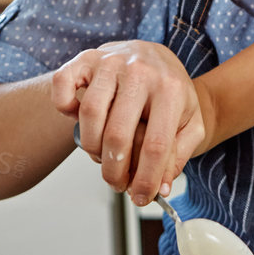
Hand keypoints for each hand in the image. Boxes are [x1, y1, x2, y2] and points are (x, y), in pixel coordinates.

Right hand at [51, 42, 203, 204]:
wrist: (159, 57)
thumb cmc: (172, 94)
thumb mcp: (191, 124)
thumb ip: (178, 156)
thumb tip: (160, 188)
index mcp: (171, 90)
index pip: (155, 145)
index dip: (145, 179)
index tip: (141, 198)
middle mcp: (140, 72)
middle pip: (117, 135)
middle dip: (114, 171)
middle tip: (117, 184)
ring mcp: (111, 62)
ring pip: (90, 115)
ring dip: (92, 147)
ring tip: (102, 156)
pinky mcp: (87, 58)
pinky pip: (62, 84)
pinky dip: (64, 106)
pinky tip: (78, 117)